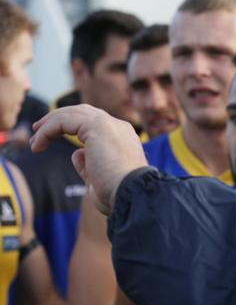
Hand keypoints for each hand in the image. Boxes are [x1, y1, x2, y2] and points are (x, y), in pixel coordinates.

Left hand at [30, 105, 147, 214]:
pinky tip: (39, 143)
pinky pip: (65, 120)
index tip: (49, 142)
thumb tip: (76, 154)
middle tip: (38, 133)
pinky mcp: (97, 126)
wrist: (131, 192)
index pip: (93, 122)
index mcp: (122, 137)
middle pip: (82, 112)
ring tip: (35, 139)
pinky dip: (48, 130)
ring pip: (73, 112)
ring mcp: (108, 124)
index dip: (70, 127)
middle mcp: (117, 126)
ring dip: (50, 124)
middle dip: (58, 120)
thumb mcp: (99, 177)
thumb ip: (87, 163)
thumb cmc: (118, 192)